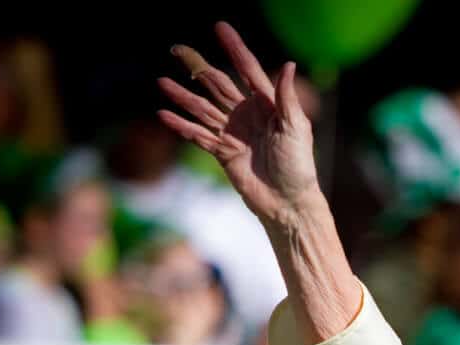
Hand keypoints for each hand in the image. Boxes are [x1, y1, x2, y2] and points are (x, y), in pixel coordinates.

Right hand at [159, 22, 318, 224]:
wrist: (288, 202)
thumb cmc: (299, 166)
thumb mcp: (296, 128)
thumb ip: (287, 97)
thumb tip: (287, 63)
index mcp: (268, 105)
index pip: (248, 70)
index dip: (235, 48)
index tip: (219, 27)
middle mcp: (247, 114)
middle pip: (218, 85)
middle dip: (198, 67)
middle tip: (176, 48)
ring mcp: (233, 133)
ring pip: (203, 108)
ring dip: (183, 96)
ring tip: (161, 81)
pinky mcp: (223, 153)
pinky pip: (198, 135)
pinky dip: (181, 126)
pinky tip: (164, 115)